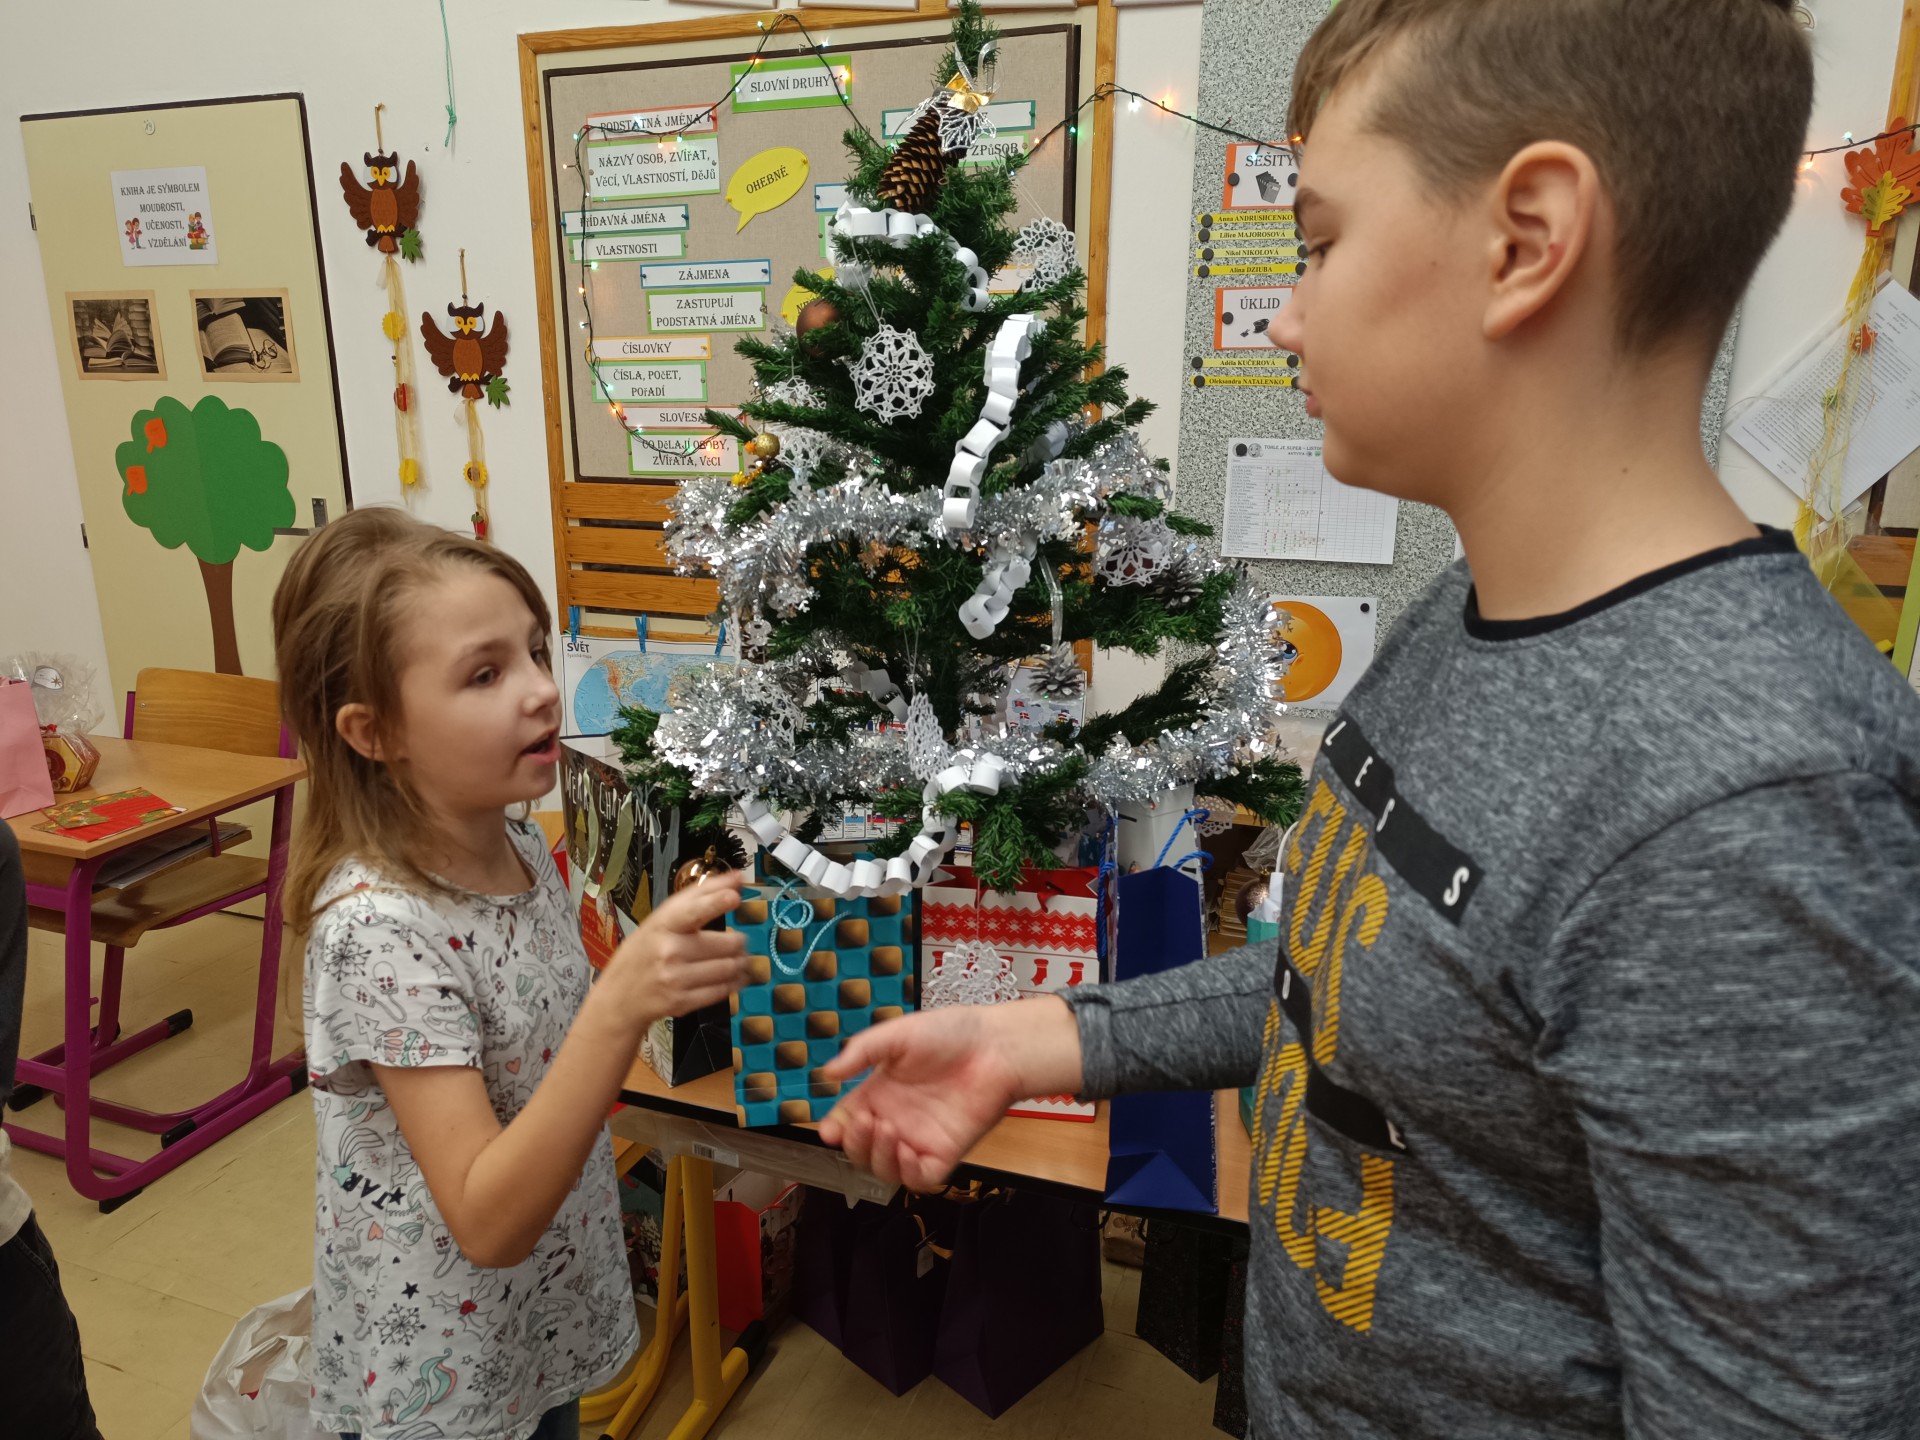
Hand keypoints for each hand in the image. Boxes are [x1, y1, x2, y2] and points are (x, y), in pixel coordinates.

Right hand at [601, 871, 748, 1025]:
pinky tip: (735, 976)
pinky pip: (723, 990)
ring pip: (729, 967)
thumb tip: (736, 879)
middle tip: (737, 941)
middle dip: (738, 941)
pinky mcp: (683, 1002)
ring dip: (740, 962)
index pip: (692, 911)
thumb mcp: (660, 921)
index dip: (716, 902)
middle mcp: (668, 951)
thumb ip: (698, 898)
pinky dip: (735, 982)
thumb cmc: (643, 953)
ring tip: (737, 959)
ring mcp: (675, 979)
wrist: (618, 998)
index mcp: (662, 925)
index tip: (735, 896)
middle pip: (725, 943)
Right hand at [818, 997, 1083, 1188]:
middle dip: (854, 1143)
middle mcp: (895, 1120)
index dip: (834, 1131)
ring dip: (877, 1157)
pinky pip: (919, 1179)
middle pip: (860, 1150)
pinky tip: (907, 1151)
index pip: (846, 1121)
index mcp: (879, 1094)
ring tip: (887, 1130)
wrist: (995, 1046)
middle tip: (864, 1122)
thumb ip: (861, 1052)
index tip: (829, 1130)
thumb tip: (827, 1074)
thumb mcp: (897, 1034)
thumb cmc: (951, 1033)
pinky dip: (907, 1173)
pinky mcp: (945, 1153)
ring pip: (884, 1169)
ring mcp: (919, 1139)